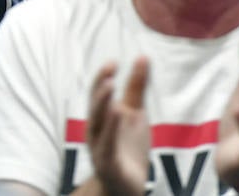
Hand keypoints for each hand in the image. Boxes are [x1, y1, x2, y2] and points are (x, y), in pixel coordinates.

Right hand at [86, 57, 150, 195]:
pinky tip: (117, 115)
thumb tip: (143, 56)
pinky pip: (108, 146)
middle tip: (109, 74)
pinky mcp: (108, 165)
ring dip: (102, 106)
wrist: (126, 186)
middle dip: (100, 90)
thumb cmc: (127, 147)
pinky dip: (110, 130)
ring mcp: (100, 148)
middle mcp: (96, 130)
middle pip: (95, 107)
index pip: (98, 93)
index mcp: (101, 116)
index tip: (113, 62)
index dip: (103, 78)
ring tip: (110, 87)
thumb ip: (136, 86)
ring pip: (98, 125)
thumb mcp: (135, 113)